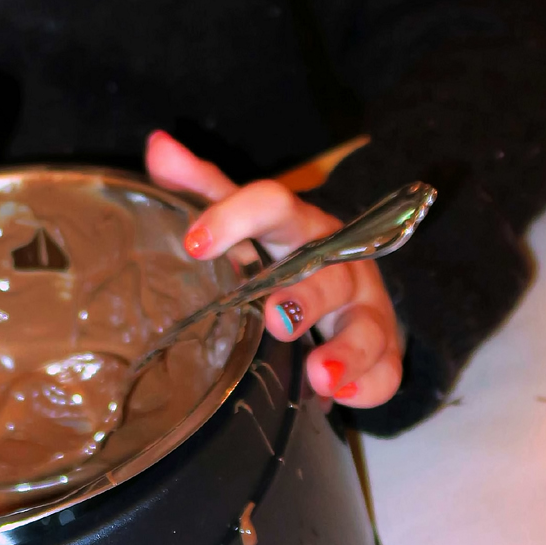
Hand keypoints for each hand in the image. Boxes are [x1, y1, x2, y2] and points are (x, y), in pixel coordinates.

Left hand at [145, 130, 402, 407]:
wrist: (344, 277)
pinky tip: (342, 397)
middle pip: (328, 270)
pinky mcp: (382, 347)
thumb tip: (158, 146)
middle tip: (274, 316)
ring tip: (317, 374)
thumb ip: (201, 187)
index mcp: (296, 223)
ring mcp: (364, 305)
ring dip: (346, 350)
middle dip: (305, 295)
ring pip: (366, 325)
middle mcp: (338, 260)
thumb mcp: (241, 215)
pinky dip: (370, 385)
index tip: (195, 243)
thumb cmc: (280, 248)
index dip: (235, 218)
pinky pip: (387, 369)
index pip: (273, 205)